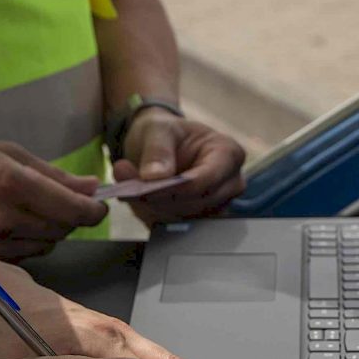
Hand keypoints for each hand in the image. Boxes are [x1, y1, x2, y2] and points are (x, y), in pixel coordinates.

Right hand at [0, 137, 106, 260]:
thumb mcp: (1, 152)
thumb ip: (50, 173)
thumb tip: (88, 187)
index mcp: (12, 184)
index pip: (73, 209)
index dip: (94, 210)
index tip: (98, 206)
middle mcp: (4, 219)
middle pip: (63, 230)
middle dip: (69, 217)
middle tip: (59, 202)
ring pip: (44, 247)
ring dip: (47, 232)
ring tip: (25, 212)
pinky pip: (22, 259)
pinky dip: (25, 245)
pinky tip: (7, 228)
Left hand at [113, 109, 245, 225]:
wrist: (160, 145)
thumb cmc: (165, 133)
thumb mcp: (157, 129)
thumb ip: (157, 150)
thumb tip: (154, 177)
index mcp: (228, 154)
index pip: (204, 181)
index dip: (173, 189)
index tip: (144, 189)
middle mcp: (229, 183)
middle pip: (195, 204)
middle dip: (159, 200)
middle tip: (128, 190)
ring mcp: (218, 205)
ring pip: (184, 219)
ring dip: (153, 210)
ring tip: (130, 192)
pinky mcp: (200, 220)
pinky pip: (175, 228)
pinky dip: (153, 217)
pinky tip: (139, 203)